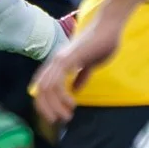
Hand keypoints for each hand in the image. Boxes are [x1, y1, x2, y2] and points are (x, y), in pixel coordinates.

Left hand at [32, 9, 123, 124]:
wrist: (109, 26)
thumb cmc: (102, 42)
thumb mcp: (90, 63)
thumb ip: (81, 75)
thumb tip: (75, 89)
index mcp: (58, 63)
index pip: (42, 86)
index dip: (44, 103)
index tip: (54, 115)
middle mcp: (55, 61)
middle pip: (39, 90)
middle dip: (46, 109)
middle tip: (58, 120)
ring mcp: (60, 59)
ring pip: (47, 88)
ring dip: (55, 106)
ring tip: (67, 116)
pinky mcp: (69, 59)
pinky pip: (58, 82)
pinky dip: (62, 97)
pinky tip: (73, 103)